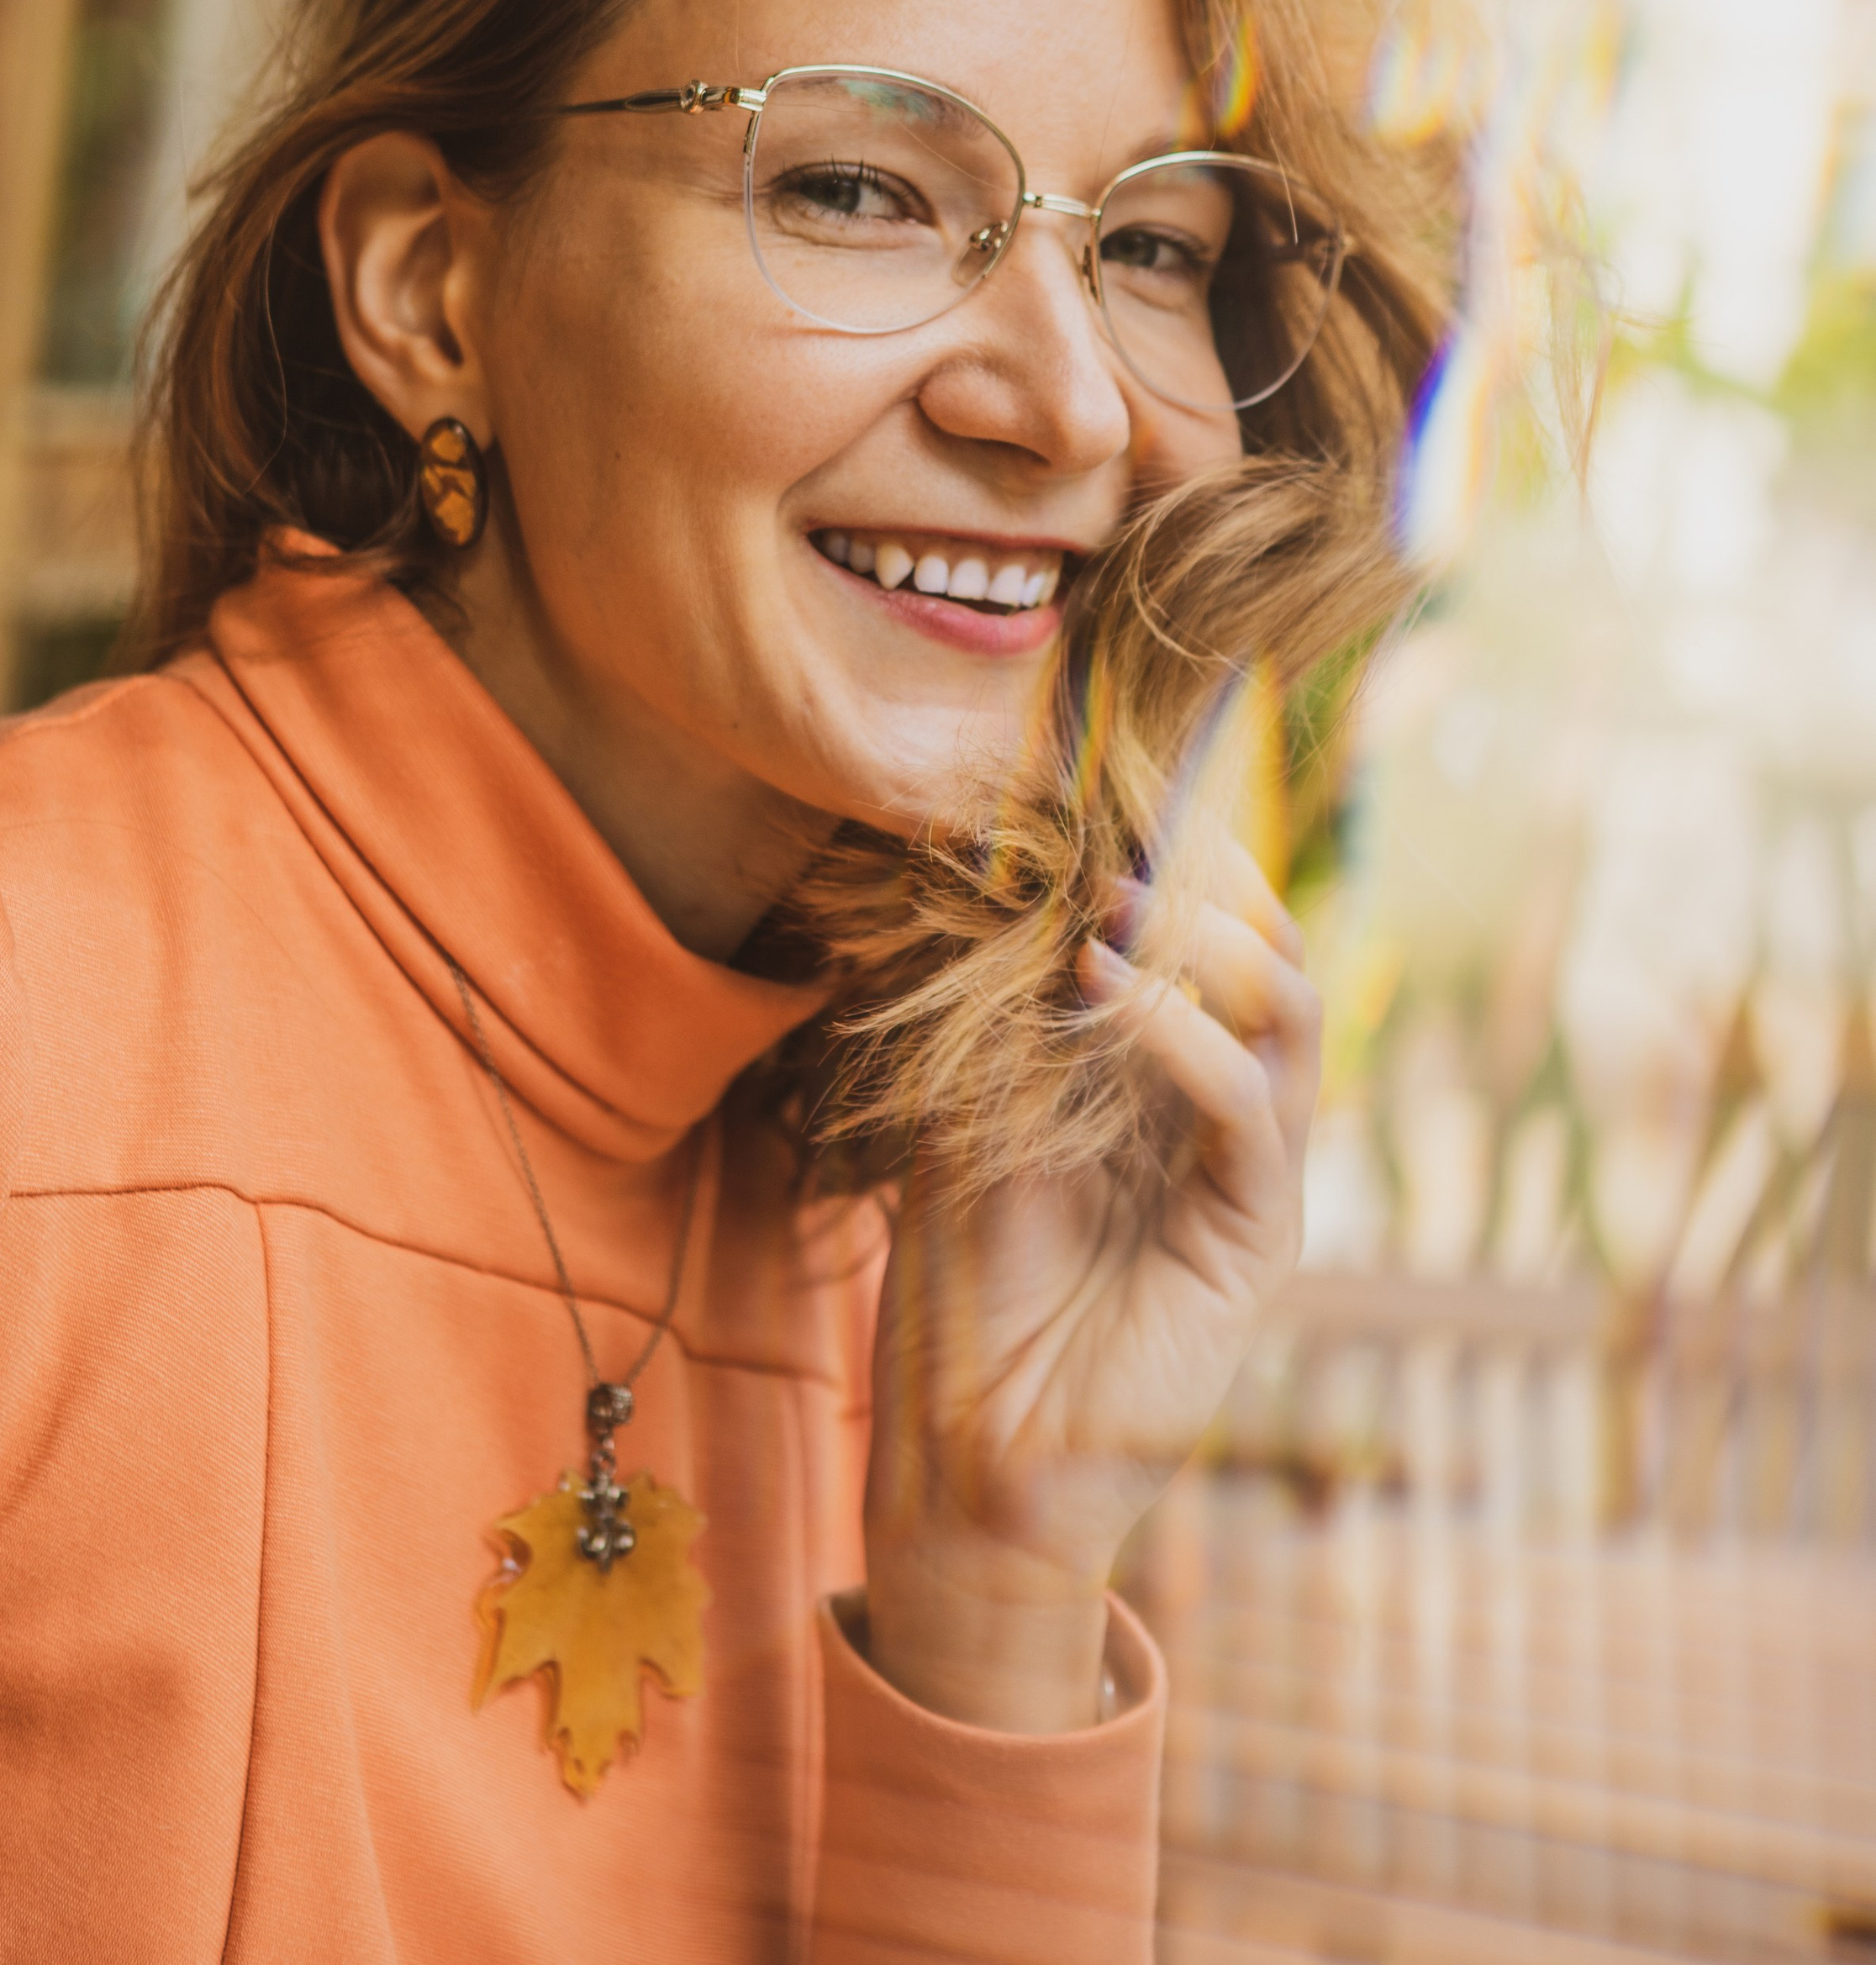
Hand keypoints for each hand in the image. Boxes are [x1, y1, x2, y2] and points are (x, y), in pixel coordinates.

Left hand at [858, 843, 1319, 1731]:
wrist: (973, 1458)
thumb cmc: (961, 1294)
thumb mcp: (966, 1114)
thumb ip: (1001, 1015)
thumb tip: (992, 875)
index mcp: (1163, 1080)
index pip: (1205, 937)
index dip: (1173, 858)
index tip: (1102, 788)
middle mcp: (1224, 1116)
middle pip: (1270, 953)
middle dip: (1210, 876)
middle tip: (1133, 824)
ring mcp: (1249, 1175)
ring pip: (1286, 1013)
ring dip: (1207, 938)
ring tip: (1118, 899)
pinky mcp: (1256, 1241)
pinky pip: (1253, 1114)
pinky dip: (1188, 1035)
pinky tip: (1109, 990)